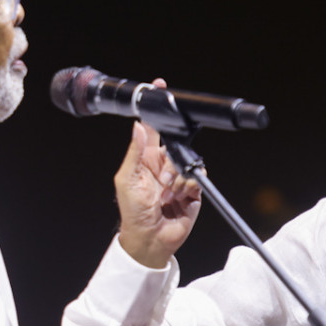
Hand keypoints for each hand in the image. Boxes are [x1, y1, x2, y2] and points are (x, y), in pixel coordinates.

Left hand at [113, 109, 201, 268]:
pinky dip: (189, 186)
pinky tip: (179, 197)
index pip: (154, 128)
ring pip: (188, 161)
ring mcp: (179, 177)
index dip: (158, 110)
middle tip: (163, 178)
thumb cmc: (133, 212)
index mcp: (146, 158)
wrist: (150, 239)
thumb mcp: (127, 179)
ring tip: (168, 194)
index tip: (160, 87)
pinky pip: (198, 177)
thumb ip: (135, 152)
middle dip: (172, 160)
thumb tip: (138, 125)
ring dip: (179, 178)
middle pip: (176, 144)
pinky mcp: (194, 190)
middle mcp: (164, 165)